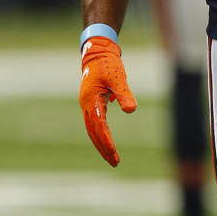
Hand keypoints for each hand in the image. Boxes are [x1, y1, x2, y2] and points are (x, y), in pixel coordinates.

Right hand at [78, 36, 136, 166]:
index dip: (106, 141)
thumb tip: (131, 111)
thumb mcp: (118, 79)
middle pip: (93, 133)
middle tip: (114, 162)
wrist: (98, 53)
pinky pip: (94, 123)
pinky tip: (108, 142)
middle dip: (103, 148)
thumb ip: (124, 94)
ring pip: (92, 130)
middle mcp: (86, 105)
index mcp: (90, 101)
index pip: (99, 127)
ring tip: (111, 157)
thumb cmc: (108, 65)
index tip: (114, 153)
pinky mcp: (91, 103)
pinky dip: (100, 134)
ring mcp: (87, 105)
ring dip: (101, 143)